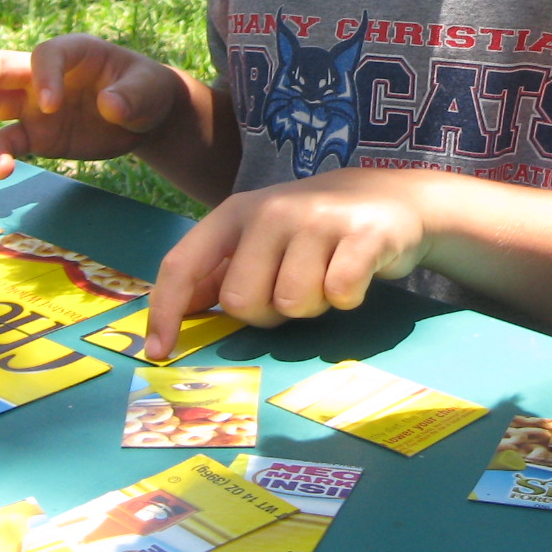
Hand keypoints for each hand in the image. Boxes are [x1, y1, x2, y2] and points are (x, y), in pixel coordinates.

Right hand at [0, 34, 182, 177]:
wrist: (144, 117)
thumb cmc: (145, 90)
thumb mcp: (149, 89)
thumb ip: (131, 95)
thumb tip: (110, 107)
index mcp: (73, 51)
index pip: (45, 54)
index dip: (43, 76)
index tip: (52, 107)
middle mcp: (44, 74)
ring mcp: (33, 104)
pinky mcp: (35, 134)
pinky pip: (8, 140)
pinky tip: (1, 171)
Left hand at [144, 168, 429, 358]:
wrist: (393, 199)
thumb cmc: (315, 229)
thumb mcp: (260, 239)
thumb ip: (218, 272)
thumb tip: (174, 315)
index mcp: (237, 212)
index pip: (184, 263)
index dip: (166, 311)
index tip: (159, 353)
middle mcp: (272, 210)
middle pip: (242, 301)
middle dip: (266, 313)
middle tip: (291, 290)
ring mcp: (319, 220)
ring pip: (293, 305)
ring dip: (312, 307)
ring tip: (326, 278)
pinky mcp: (364, 235)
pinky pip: (339, 295)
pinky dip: (347, 299)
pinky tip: (355, 276)